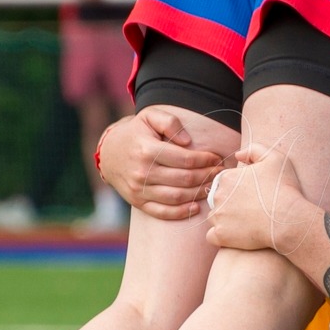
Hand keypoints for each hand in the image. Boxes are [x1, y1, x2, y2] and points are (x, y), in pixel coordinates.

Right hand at [97, 111, 224, 219]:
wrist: (109, 152)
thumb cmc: (136, 132)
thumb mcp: (150, 116)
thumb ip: (170, 122)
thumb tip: (188, 142)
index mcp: (147, 150)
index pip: (185, 159)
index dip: (206, 160)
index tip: (217, 158)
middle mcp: (142, 172)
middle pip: (184, 179)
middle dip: (207, 176)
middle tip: (220, 173)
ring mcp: (139, 189)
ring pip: (176, 197)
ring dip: (199, 194)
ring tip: (212, 186)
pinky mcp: (138, 202)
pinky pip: (162, 212)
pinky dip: (181, 213)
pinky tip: (196, 207)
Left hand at [205, 142, 306, 251]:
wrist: (288, 219)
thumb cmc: (283, 188)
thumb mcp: (274, 158)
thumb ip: (254, 150)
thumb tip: (237, 155)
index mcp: (227, 177)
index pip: (223, 182)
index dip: (237, 188)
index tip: (251, 195)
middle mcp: (218, 195)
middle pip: (217, 199)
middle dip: (229, 203)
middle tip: (249, 209)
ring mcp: (218, 216)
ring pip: (214, 217)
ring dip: (225, 220)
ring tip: (245, 223)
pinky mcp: (221, 235)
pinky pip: (211, 236)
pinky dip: (221, 236)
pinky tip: (235, 235)